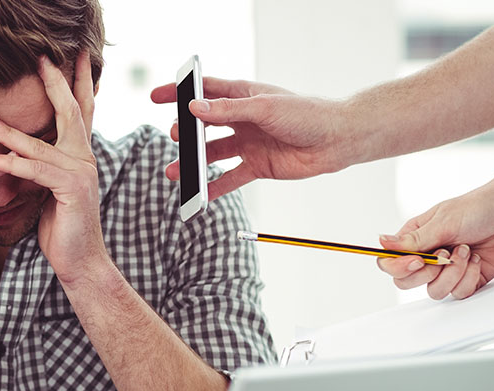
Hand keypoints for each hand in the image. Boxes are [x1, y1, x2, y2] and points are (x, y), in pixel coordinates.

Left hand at [0, 53, 107, 285]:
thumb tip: (16, 147)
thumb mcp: (48, 188)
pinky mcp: (70, 190)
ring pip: (40, 143)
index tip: (62, 56)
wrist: (79, 261)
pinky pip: (35, 171)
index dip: (71, 82)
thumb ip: (38, 164)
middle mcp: (84, 157)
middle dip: (56, 82)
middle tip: (42, 57)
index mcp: (79, 154)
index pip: (77, 110)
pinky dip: (10, 164)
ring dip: (8, 130)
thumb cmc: (61, 226)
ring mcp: (81, 172)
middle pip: (71, 111)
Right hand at [149, 77, 357, 198]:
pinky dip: (213, 188)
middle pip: (204, 126)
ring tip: (175, 172)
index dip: (179, 93)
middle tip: (175, 137)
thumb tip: (194, 109)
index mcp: (243, 96)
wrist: (336, 141)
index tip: (156, 97)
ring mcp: (248, 144)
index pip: (204, 92)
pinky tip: (198, 195)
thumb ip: (228, 110)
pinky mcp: (257, 166)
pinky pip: (230, 178)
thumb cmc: (307, 114)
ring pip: (212, 154)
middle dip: (185, 132)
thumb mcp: (264, 108)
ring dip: (193, 163)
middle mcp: (242, 119)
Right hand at [375, 184, 493, 299]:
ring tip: (466, 251)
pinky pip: (458, 293)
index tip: (419, 260)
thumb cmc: (478, 208)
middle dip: (428, 273)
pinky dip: (469, 277)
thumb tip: (382, 243)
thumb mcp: (444, 221)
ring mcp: (445, 271)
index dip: (399, 267)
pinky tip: (476, 259)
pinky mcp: (466, 280)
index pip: (389, 262)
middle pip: (406, 282)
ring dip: (453, 273)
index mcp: (414, 239)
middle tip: (444, 256)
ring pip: (434, 291)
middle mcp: (427, 256)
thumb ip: (414, 239)